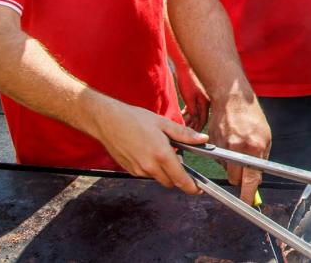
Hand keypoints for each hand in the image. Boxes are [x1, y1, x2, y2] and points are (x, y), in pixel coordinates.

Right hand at [93, 100, 208, 194]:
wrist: (107, 121)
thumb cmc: (134, 119)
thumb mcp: (164, 123)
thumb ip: (185, 135)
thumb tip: (203, 139)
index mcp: (162, 155)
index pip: (181, 179)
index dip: (192, 187)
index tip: (198, 189)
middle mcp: (150, 166)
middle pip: (170, 182)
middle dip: (177, 176)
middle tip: (177, 159)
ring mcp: (138, 170)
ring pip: (158, 178)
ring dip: (163, 171)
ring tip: (159, 151)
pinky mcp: (129, 170)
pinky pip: (146, 174)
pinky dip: (151, 168)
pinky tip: (147, 152)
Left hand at [176, 66, 209, 131]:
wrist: (186, 65)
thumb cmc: (188, 79)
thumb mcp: (189, 97)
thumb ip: (192, 109)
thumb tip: (194, 121)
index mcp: (206, 102)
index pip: (203, 120)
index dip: (197, 129)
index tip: (193, 136)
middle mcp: (207, 101)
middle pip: (201, 117)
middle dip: (195, 126)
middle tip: (187, 134)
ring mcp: (203, 98)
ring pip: (198, 112)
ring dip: (191, 119)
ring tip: (184, 125)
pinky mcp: (198, 94)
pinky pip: (195, 106)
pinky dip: (189, 112)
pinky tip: (183, 114)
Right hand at [207, 96, 270, 201]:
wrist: (232, 99)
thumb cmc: (251, 116)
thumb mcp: (265, 137)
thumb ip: (262, 159)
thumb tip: (257, 179)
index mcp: (253, 148)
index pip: (250, 179)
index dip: (248, 194)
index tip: (247, 202)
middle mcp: (236, 149)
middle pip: (234, 179)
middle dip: (239, 178)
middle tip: (244, 169)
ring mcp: (222, 147)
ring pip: (226, 169)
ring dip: (231, 165)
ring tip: (237, 147)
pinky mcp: (212, 144)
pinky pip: (218, 159)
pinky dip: (223, 155)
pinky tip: (229, 141)